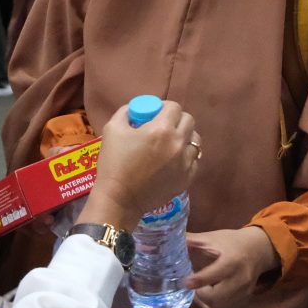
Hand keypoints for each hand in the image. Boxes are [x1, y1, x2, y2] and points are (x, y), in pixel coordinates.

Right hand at [76, 101, 198, 230]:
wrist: (119, 199)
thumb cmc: (113, 163)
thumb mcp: (112, 129)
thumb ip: (126, 112)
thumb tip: (137, 108)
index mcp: (161, 129)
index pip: (174, 108)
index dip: (165, 107)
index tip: (156, 113)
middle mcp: (178, 143)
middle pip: (189, 121)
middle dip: (177, 120)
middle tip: (164, 126)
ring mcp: (185, 162)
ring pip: (195, 141)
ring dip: (185, 138)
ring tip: (171, 144)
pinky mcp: (187, 178)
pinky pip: (194, 161)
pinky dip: (186, 157)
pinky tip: (174, 161)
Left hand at [185, 227, 279, 307]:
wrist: (259, 249)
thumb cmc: (233, 242)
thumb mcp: (213, 237)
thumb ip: (192, 241)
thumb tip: (170, 239)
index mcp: (232, 260)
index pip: (214, 274)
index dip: (198, 280)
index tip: (184, 281)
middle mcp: (240, 278)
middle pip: (216, 297)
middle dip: (200, 294)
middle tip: (191, 286)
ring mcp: (243, 291)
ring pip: (219, 307)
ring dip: (205, 302)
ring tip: (199, 290)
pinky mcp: (243, 299)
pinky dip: (213, 305)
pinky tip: (209, 294)